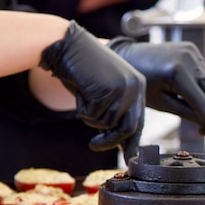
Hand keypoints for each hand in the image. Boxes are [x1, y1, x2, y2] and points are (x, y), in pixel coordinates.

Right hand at [39, 21, 144, 160]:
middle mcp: (136, 86)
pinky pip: (93, 116)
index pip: (139, 121)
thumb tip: (121, 145)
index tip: (128, 159)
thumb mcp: (104, 93)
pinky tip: (80, 90)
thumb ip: (114, 114)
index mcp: (138, 86)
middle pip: (129, 128)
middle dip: (111, 142)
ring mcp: (124, 88)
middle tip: (93, 146)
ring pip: (108, 124)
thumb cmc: (81, 70)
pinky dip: (82, 109)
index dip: (131, 142)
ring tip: (84, 97)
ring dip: (90, 118)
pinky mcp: (108, 90)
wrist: (65, 46)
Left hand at [107, 39, 204, 140]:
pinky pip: (203, 72)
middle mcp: (189, 59)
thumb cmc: (142, 84)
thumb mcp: (161, 103)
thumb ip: (185, 113)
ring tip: (195, 114)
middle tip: (202, 130)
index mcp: (177, 73)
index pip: (201, 102)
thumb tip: (204, 125)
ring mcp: (191, 52)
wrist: (129, 56)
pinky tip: (191, 95)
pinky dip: (202, 86)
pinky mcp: (192, 49)